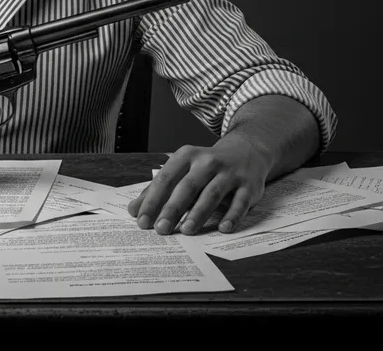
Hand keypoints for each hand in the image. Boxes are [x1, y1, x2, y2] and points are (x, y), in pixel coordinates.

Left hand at [127, 133, 272, 234]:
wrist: (246, 152)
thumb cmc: (206, 166)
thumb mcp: (183, 170)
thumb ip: (159, 189)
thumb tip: (134, 210)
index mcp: (186, 156)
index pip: (165, 178)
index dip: (152, 200)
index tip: (141, 220)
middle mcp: (207, 162)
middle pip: (187, 186)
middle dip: (172, 208)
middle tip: (160, 229)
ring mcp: (229, 173)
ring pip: (212, 193)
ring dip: (199, 212)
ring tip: (187, 230)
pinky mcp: (248, 186)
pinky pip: (240, 202)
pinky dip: (232, 216)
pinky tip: (223, 228)